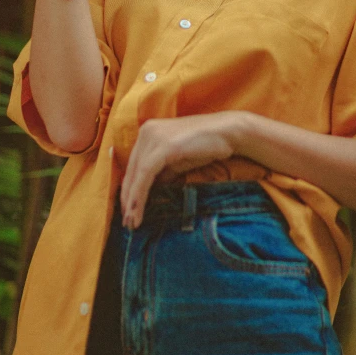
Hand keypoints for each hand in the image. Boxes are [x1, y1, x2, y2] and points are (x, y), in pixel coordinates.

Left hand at [120, 112, 241, 228]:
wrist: (227, 132)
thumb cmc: (206, 145)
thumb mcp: (177, 161)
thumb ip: (161, 172)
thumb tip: (147, 191)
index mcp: (148, 132)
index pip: (133, 165)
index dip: (129, 190)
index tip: (128, 211)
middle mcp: (146, 131)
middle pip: (131, 170)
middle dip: (127, 199)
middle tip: (127, 223)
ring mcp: (153, 137)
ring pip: (135, 174)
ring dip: (132, 201)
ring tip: (131, 223)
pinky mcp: (163, 146)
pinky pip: (145, 175)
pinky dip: (139, 195)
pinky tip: (138, 211)